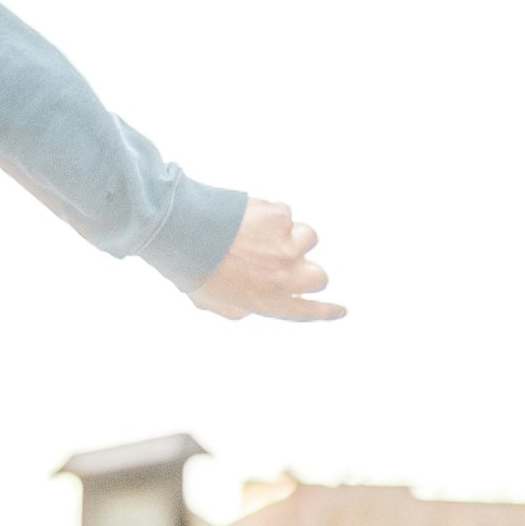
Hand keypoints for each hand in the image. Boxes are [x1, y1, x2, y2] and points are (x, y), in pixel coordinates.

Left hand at [191, 197, 345, 321]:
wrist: (183, 233)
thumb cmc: (192, 269)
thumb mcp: (215, 303)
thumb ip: (241, 307)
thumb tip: (251, 305)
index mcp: (270, 301)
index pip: (308, 311)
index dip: (327, 311)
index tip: (341, 310)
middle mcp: (286, 275)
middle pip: (319, 276)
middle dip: (308, 270)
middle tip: (287, 262)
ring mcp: (286, 244)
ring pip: (308, 238)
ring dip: (291, 236)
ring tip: (260, 234)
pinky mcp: (280, 217)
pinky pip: (285, 214)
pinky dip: (271, 215)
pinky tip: (246, 217)